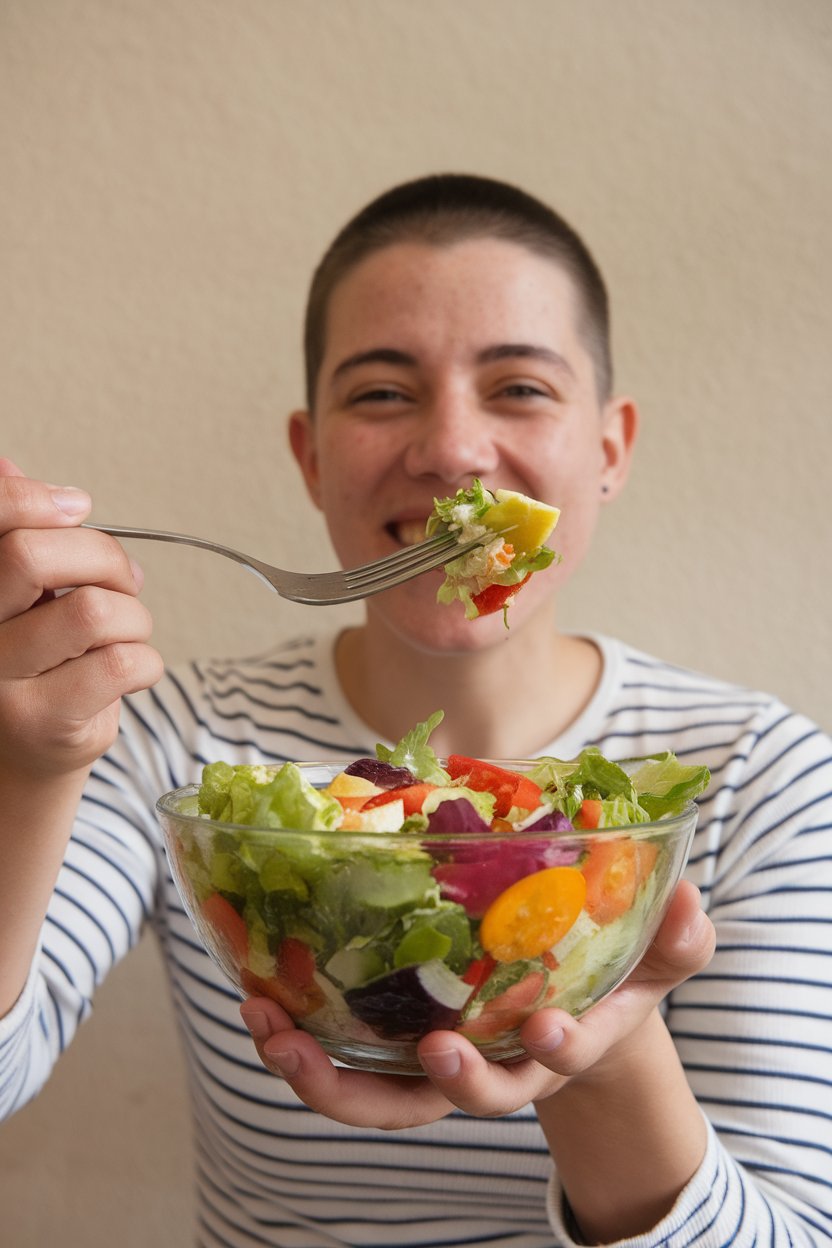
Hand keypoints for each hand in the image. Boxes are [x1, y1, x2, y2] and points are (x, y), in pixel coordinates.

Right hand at [0, 458, 163, 780]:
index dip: (30, 499)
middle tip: (122, 580)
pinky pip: (121, 663)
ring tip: (127, 633)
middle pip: (30, 557)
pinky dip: (146, 661)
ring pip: (92, 611)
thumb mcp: (22, 589)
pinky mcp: (43, 720)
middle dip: (100, 557)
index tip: (75, 507)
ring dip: (133, 616)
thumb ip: (14, 531)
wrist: (26, 751)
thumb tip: (6, 465)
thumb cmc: (35, 656)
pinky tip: (132, 671)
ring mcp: (0, 682)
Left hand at [239, 879, 714, 1128]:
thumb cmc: (604, 975)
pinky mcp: (392, 1048)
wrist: (564, 1006)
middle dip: (433, 1083)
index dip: (557, 1048)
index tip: (548, 1027)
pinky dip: (301, 1044)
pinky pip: (344, 1064)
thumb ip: (677, 938)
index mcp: (557, 1041)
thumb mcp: (652, 957)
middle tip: (422, 1052)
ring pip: (381, 1099)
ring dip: (323, 1076)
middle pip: (454, 1100)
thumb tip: (693, 902)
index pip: (559, 1057)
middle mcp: (492, 1067)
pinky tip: (258, 999)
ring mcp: (436, 1065)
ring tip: (270, 1028)